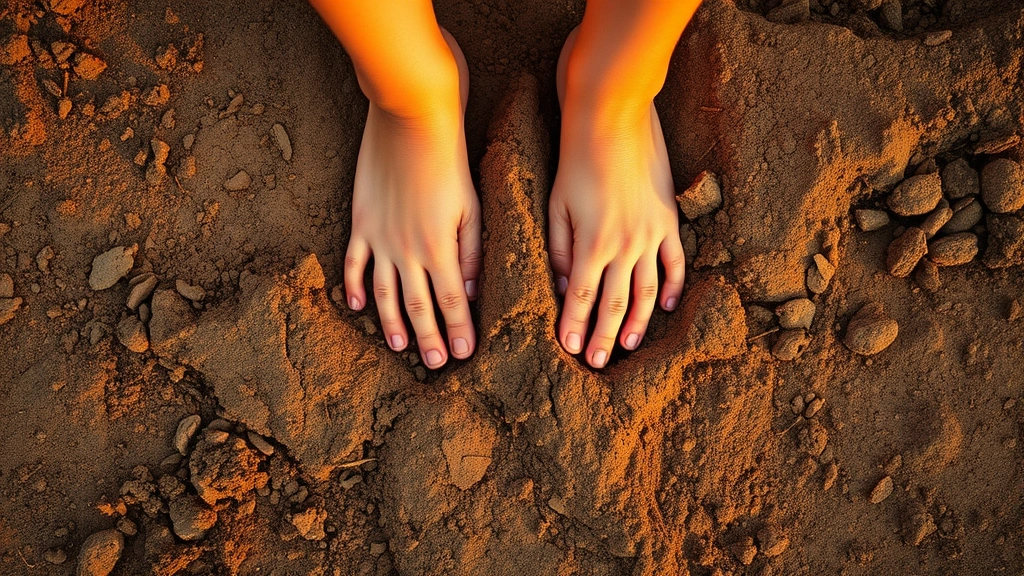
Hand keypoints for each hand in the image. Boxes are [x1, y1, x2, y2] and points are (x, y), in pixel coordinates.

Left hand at [549, 103, 684, 368]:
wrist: (613, 117)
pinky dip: (671, 287)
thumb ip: (560, 249)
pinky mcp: (668, 219)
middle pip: (614, 302)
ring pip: (646, 291)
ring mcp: (651, 234)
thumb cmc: (575, 158)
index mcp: (591, 243)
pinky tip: (665, 306)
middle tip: (598, 363)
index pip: (581, 298)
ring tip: (626, 345)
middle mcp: (624, 245)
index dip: (575, 326)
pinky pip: (674, 262)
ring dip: (636, 321)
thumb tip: (564, 286)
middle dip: (604, 336)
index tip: (570, 350)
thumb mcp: (555, 204)